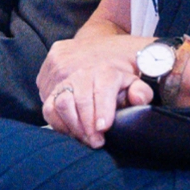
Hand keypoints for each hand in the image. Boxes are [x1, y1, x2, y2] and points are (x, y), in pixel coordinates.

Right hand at [37, 34, 152, 148]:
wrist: (98, 47)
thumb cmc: (119, 71)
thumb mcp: (136, 78)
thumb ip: (141, 90)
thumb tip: (137, 98)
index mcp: (106, 69)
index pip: (103, 89)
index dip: (102, 111)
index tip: (103, 129)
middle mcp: (82, 69)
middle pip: (81, 100)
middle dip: (87, 126)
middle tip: (95, 142)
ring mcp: (62, 72)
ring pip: (62, 103)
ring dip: (72, 126)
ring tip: (83, 137)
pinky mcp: (48, 77)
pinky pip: (48, 104)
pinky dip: (57, 121)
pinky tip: (69, 129)